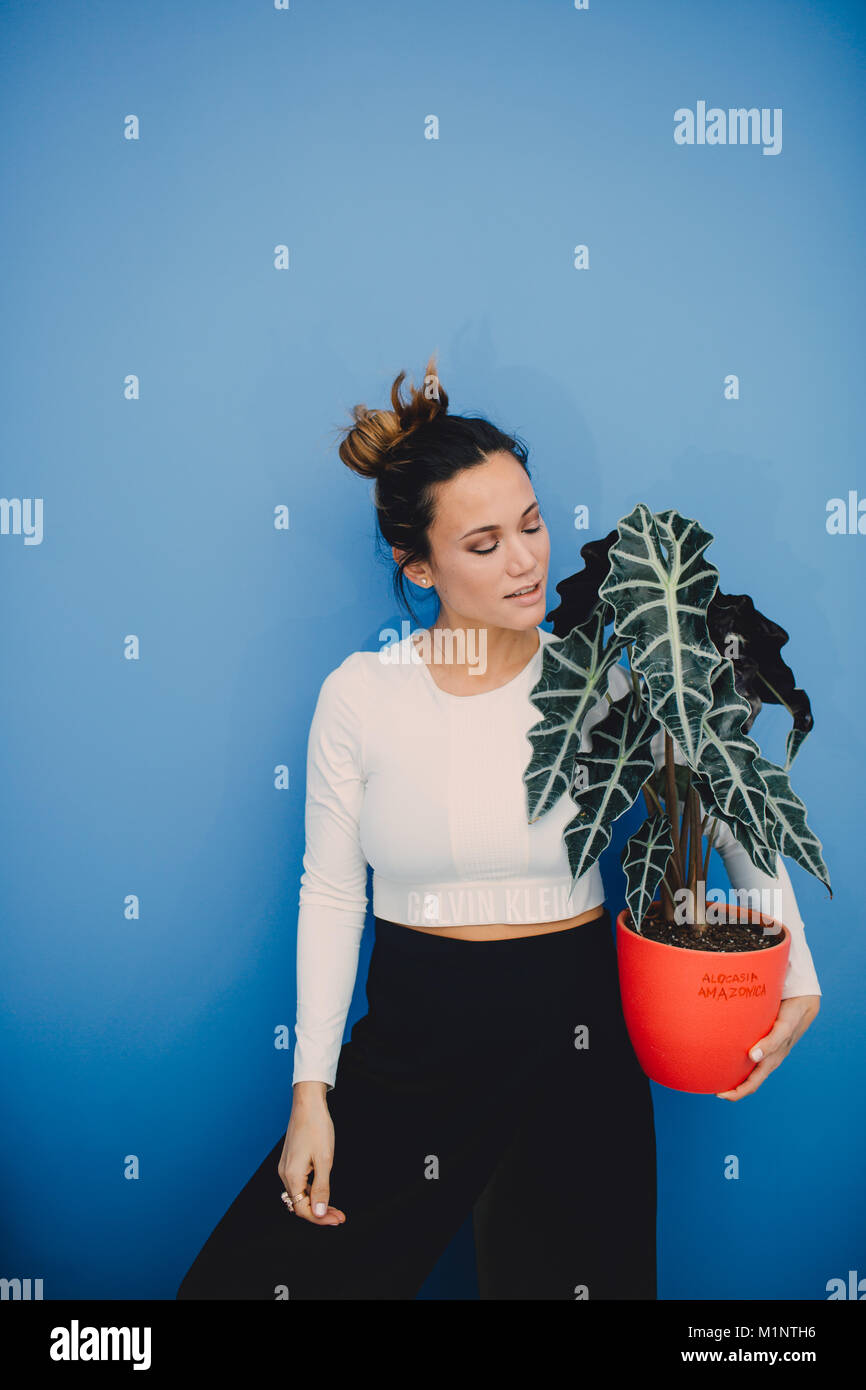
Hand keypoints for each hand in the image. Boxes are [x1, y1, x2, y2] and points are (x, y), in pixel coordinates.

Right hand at [278, 1090, 346, 1225]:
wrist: (308, 1104)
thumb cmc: (317, 1128)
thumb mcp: (324, 1160)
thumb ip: (321, 1189)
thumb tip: (318, 1213)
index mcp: (292, 1176)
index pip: (303, 1209)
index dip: (320, 1218)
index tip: (338, 1219)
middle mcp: (285, 1174)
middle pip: (300, 1204)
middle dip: (320, 1213)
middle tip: (339, 1216)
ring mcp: (287, 1167)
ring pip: (300, 1195)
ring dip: (317, 1203)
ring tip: (335, 1208)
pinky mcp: (290, 1161)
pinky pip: (300, 1184)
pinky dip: (312, 1192)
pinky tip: (324, 1191)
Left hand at [715, 994, 819, 1100]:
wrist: (803, 1005)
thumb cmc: (792, 1017)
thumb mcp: (782, 1029)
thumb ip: (770, 1043)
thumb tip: (753, 1056)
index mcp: (771, 1061)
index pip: (751, 1084)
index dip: (736, 1093)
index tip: (719, 1095)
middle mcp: (768, 1060)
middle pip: (748, 1080)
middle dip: (731, 1087)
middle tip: (711, 1085)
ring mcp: (767, 1052)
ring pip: (748, 1069)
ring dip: (734, 1074)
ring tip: (716, 1072)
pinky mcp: (764, 1042)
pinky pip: (749, 1056)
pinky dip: (737, 1059)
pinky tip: (727, 1051)